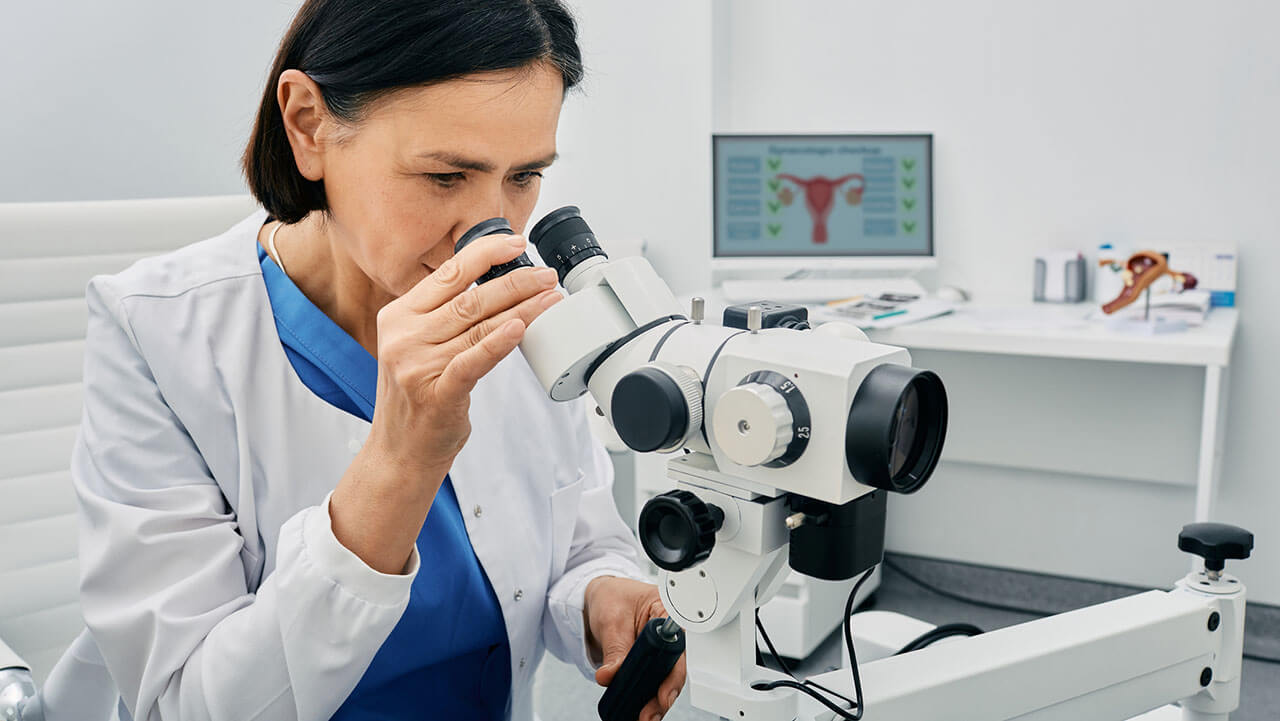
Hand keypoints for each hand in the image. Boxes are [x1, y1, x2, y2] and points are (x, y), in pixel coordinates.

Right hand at [365, 232, 559, 472]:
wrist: (399, 452)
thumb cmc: (416, 398)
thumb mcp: (416, 348)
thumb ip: (442, 317)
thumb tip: (495, 286)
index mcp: (398, 317)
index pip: (448, 274)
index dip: (485, 254)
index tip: (516, 244)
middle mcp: (404, 337)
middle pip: (470, 298)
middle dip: (515, 282)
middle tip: (546, 275)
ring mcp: (417, 365)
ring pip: (479, 326)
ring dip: (522, 309)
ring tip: (550, 298)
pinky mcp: (436, 393)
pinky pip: (474, 360)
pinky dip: (499, 342)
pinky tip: (520, 327)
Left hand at [586, 577, 686, 720]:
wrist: (599, 598)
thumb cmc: (611, 598)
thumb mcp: (611, 621)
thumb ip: (614, 649)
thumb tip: (609, 676)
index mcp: (666, 613)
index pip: (676, 647)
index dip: (672, 674)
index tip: (662, 694)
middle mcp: (668, 633)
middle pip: (673, 668)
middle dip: (663, 694)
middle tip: (649, 714)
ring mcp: (660, 649)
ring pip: (664, 679)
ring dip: (655, 701)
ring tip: (644, 718)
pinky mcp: (649, 661)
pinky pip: (651, 681)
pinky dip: (645, 696)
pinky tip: (639, 710)